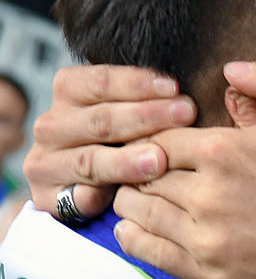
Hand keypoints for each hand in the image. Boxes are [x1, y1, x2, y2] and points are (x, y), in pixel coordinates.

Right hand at [24, 65, 194, 217]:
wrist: (85, 184)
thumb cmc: (121, 136)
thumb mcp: (130, 109)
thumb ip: (149, 99)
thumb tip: (186, 96)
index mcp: (69, 91)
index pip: (101, 81)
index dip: (138, 83)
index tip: (175, 87)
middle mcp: (52, 124)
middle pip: (101, 119)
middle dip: (147, 116)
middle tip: (185, 115)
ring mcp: (46, 162)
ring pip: (89, 160)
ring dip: (126, 160)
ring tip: (159, 160)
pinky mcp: (46, 197)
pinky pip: (77, 197)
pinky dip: (102, 197)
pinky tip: (127, 196)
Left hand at [112, 58, 255, 278]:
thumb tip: (231, 69)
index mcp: (225, 150)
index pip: (158, 138)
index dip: (155, 139)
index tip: (162, 146)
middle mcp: (208, 192)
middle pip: (143, 174)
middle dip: (143, 169)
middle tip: (148, 170)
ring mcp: (204, 234)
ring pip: (138, 210)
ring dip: (135, 200)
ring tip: (145, 194)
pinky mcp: (204, 269)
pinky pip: (146, 251)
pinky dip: (131, 236)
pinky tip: (136, 227)